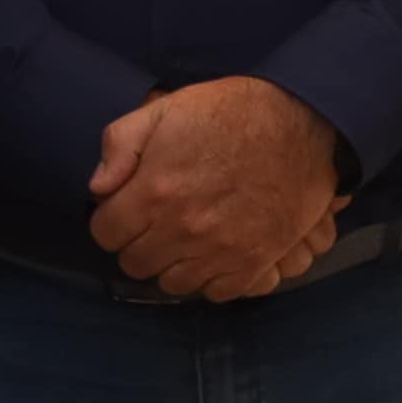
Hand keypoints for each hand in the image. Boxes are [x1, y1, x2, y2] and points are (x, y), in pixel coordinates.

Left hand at [89, 76, 342, 302]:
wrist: (302, 123)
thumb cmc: (230, 112)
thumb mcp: (166, 110)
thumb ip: (121, 145)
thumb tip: (99, 188)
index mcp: (154, 192)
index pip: (105, 234)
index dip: (110, 221)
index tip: (124, 210)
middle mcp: (182, 230)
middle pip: (135, 264)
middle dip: (137, 243)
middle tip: (153, 225)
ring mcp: (219, 251)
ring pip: (172, 283)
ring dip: (171, 264)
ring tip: (183, 240)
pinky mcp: (253, 262)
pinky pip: (215, 292)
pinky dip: (209, 278)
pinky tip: (212, 255)